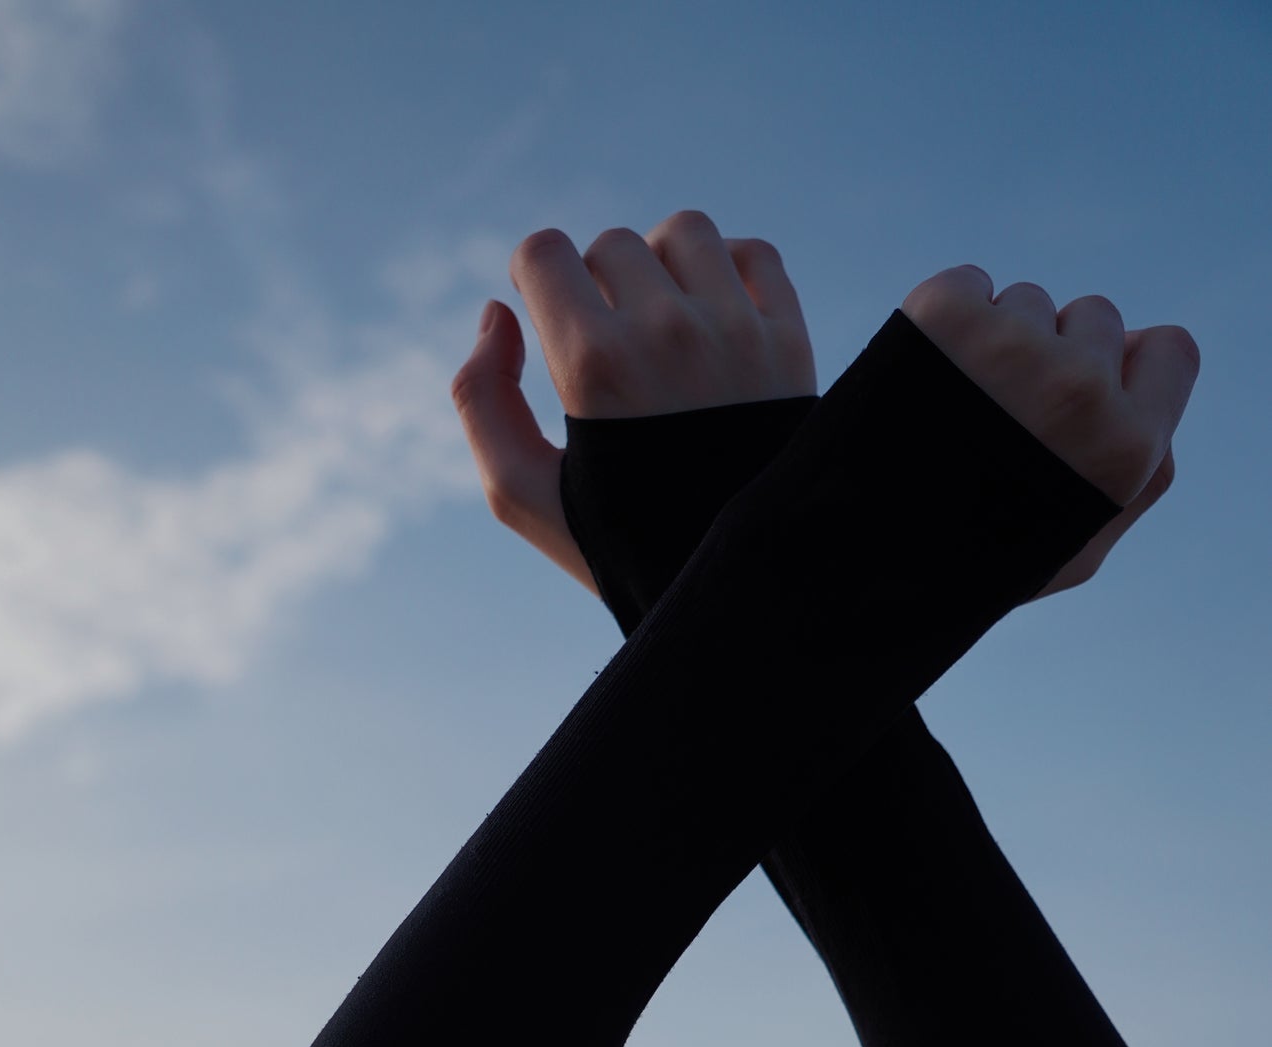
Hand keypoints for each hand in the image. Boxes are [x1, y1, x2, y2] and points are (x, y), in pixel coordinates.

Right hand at [450, 209, 814, 596]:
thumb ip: (480, 400)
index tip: (545, 311)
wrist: (741, 588)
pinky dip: (728, 270)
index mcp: (596, 367)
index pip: (544, 252)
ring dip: (662, 263)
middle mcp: (667, 334)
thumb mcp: (521, 494)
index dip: (533, 276)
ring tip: (660, 320)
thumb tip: (496, 314)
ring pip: (684, 234)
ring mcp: (738, 332)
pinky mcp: (791, 342)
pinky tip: (711, 318)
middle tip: (606, 344)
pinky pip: (755, 254)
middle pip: (610, 245)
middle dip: (596, 283)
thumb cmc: (620, 546)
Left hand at [900, 265, 1199, 601]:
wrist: (845, 564)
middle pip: (1096, 319)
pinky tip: (914, 383)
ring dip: (994, 341)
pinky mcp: (943, 315)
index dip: (1126, 370)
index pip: (1170, 351)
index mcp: (1125, 448)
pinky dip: (944, 321)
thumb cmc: (967, 566)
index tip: (1079, 399)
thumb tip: (1149, 359)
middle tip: (995, 422)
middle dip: (1055, 354)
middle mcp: (1079, 389)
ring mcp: (1011, 346)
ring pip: (1028, 302)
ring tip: (945, 414)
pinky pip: (968, 286)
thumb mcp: (1073, 547)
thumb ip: (1141, 471)